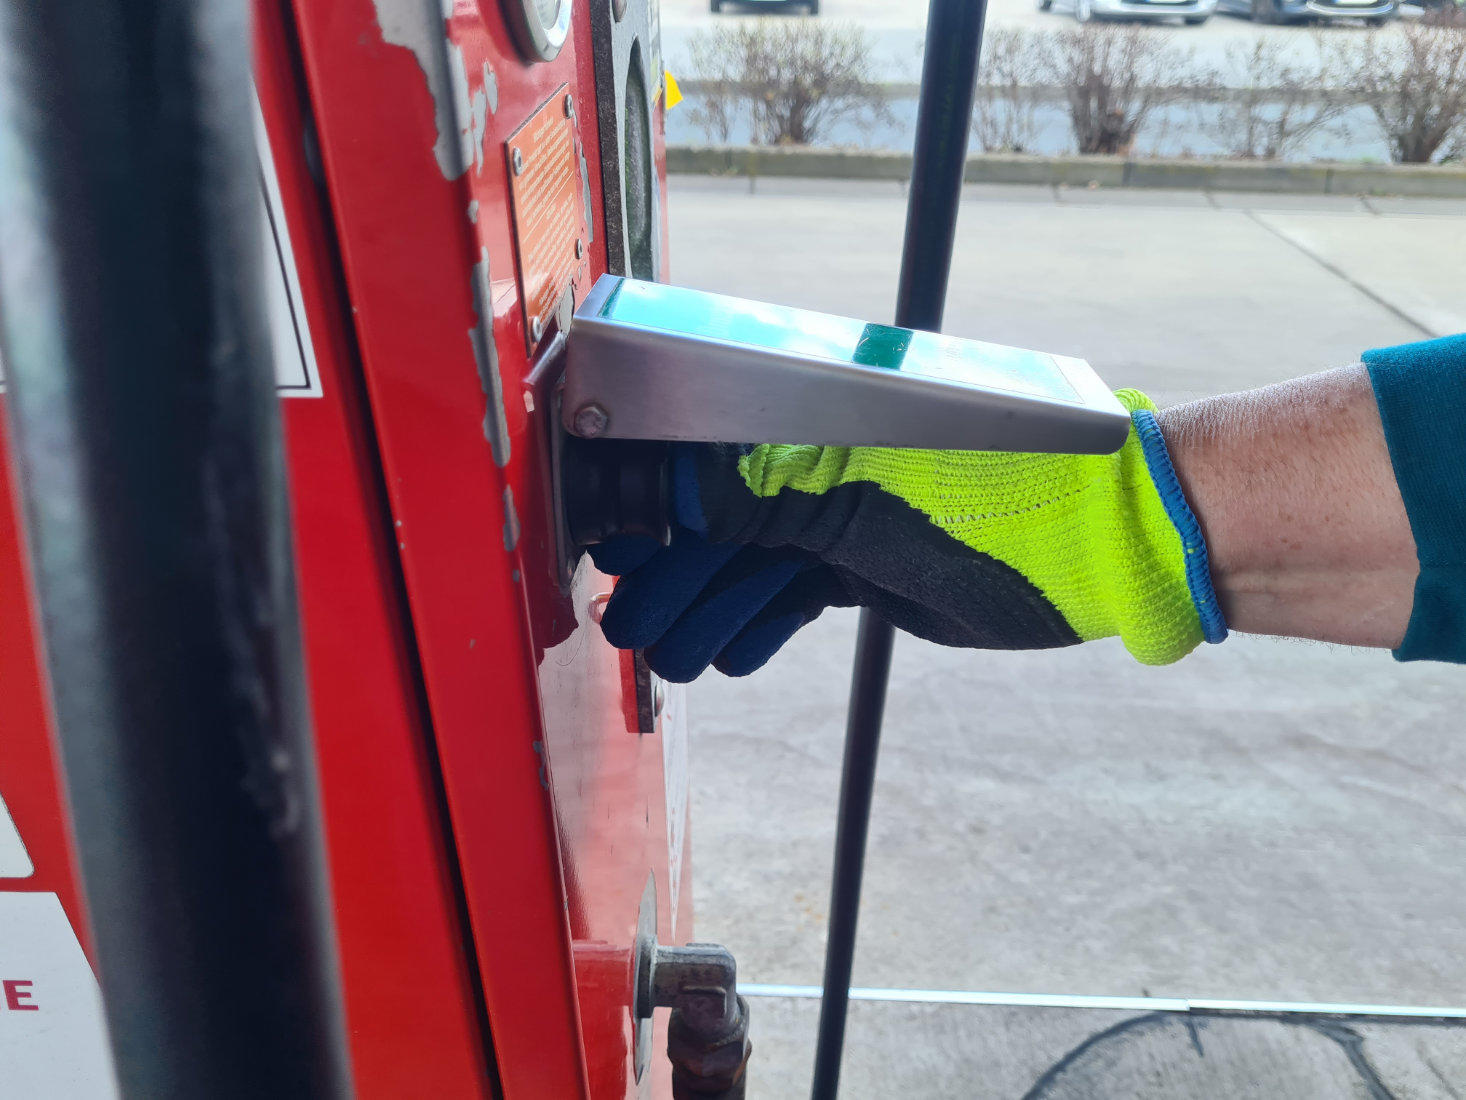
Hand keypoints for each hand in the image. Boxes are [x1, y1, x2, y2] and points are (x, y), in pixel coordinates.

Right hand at [590, 389, 1224, 681]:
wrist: (1101, 548)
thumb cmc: (995, 494)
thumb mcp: (869, 495)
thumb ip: (767, 495)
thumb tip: (672, 497)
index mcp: (817, 422)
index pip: (710, 459)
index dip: (654, 506)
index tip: (609, 550)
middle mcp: (825, 462)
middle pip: (725, 521)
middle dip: (673, 576)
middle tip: (627, 627)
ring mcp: (851, 516)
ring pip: (759, 565)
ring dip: (712, 610)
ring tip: (671, 659)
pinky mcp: (875, 565)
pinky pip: (801, 594)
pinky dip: (766, 623)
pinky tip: (734, 655)